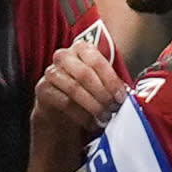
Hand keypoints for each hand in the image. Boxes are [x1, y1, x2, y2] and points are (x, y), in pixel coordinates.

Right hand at [30, 27, 124, 154]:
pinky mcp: (42, 89)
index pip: (96, 60)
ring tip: (104, 117)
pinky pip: (64, 103)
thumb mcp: (101, 81)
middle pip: (84, 74)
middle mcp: (63, 56)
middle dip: (102, 93)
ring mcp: (50, 72)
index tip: (121, 97)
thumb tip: (129, 94)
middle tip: (113, 108)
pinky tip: (92, 122)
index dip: (110, 80)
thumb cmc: (87, 90)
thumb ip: (112, 83)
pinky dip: (81, 115)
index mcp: (82, 48)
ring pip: (74, 88)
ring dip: (92, 105)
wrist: (60, 106)